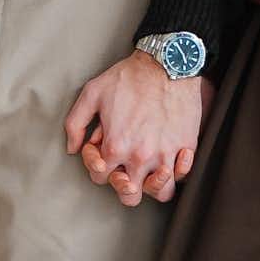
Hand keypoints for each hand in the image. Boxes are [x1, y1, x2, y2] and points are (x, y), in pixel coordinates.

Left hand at [63, 53, 209, 206]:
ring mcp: (166, 154)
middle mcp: (140, 157)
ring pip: (161, 193)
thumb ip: (75, 124)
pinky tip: (170, 157)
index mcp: (115, 146)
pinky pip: (182, 175)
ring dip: (153, 185)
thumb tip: (73, 148)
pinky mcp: (186, 147)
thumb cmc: (129, 77)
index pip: (100, 178)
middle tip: (126, 171)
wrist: (167, 65)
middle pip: (130, 196)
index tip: (105, 152)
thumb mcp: (91, 94)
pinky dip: (176, 171)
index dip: (99, 166)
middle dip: (124, 187)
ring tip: (150, 171)